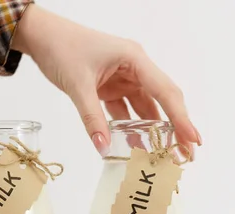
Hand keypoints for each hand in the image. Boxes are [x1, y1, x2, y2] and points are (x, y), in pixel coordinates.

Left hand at [12, 4, 201, 157]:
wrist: (41, 36)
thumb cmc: (61, 48)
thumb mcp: (78, 84)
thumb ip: (92, 117)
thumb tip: (104, 148)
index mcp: (134, 59)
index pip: (165, 91)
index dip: (181, 118)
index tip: (193, 139)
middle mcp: (134, 68)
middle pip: (161, 101)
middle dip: (174, 127)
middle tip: (185, 154)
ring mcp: (122, 78)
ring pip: (143, 108)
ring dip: (151, 131)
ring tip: (162, 155)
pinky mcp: (110, 87)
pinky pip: (124, 110)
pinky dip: (128, 128)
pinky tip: (134, 145)